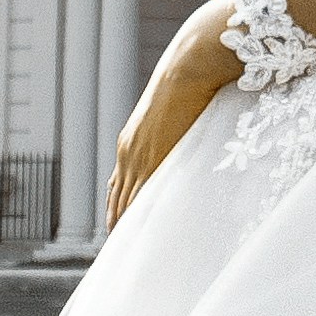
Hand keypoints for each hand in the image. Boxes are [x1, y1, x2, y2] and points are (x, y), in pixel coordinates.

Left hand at [104, 11, 241, 231]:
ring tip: (122, 249)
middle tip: (117, 246)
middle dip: (117, 220)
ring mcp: (136, 156)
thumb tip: (198, 140)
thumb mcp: (181, 113)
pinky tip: (134, 234)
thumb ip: (182, 132)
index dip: (118, 203)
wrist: (190, 66)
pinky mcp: (149, 159)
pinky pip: (138, 197)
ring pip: (124, 201)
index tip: (117, 223)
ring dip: (123, 224)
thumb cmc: (194, 83)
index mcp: (133, 140)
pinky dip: (134, 217)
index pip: (120, 180)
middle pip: (117, 196)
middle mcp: (128, 151)